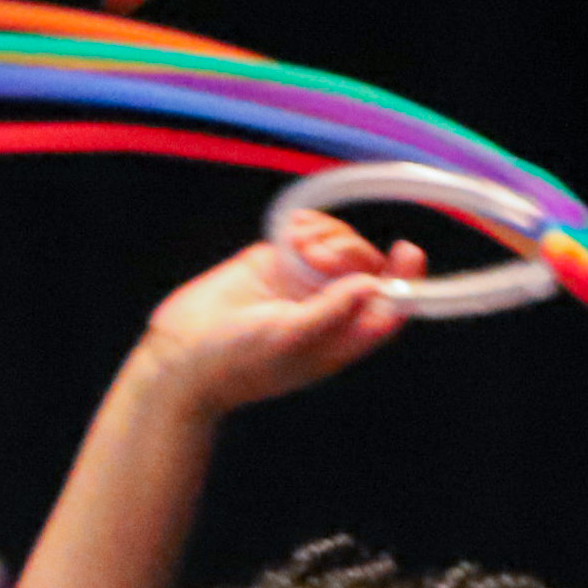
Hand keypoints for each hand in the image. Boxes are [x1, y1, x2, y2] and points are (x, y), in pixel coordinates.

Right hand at [125, 217, 425, 423]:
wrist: (180, 354)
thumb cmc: (235, 362)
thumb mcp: (288, 340)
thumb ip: (332, 312)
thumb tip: (372, 284)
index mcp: (340, 339)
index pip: (390, 307)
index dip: (406, 280)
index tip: (407, 251)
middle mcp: (327, 309)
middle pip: (368, 267)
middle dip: (351, 253)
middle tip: (317, 260)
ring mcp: (302, 282)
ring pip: (341, 243)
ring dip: (328, 236)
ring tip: (297, 249)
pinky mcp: (276, 261)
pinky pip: (308, 231)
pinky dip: (308, 225)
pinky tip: (292, 234)